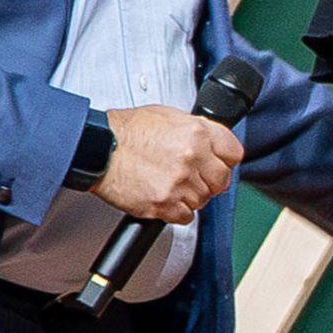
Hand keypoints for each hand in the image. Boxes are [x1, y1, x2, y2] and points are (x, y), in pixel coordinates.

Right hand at [92, 106, 242, 223]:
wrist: (98, 148)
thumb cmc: (126, 131)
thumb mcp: (168, 116)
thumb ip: (195, 129)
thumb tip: (211, 143)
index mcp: (196, 132)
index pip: (234, 153)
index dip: (225, 159)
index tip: (218, 163)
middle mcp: (192, 157)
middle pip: (221, 180)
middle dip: (209, 180)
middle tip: (192, 177)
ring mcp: (179, 182)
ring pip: (203, 200)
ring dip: (190, 195)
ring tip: (170, 183)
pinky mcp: (165, 203)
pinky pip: (186, 216)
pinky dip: (177, 211)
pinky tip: (164, 196)